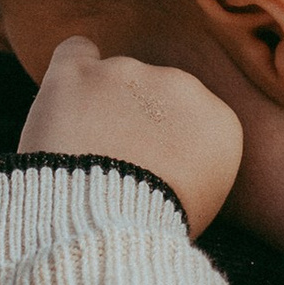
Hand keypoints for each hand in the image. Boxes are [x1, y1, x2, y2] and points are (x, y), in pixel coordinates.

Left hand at [23, 37, 243, 237]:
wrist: (103, 231)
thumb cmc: (149, 232)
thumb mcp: (200, 209)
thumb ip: (196, 169)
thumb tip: (176, 162)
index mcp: (218, 122)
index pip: (193, 118)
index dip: (168, 142)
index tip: (151, 168)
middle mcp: (181, 86)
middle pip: (156, 93)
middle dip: (136, 119)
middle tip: (112, 162)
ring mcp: (129, 74)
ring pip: (114, 78)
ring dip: (100, 106)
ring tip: (82, 153)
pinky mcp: (80, 73)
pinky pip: (76, 53)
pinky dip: (70, 72)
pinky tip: (65, 99)